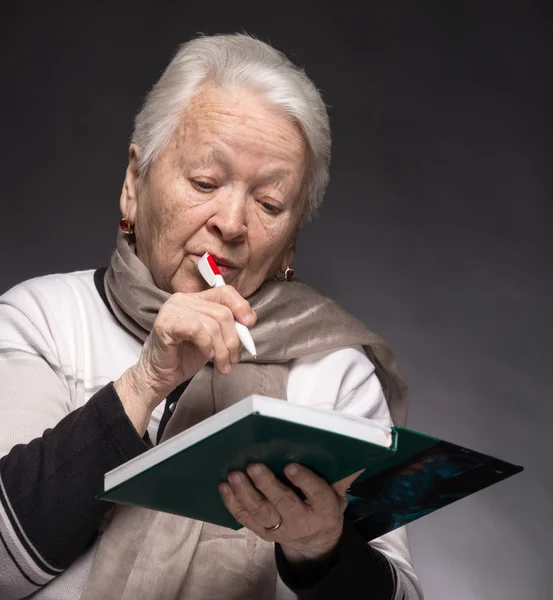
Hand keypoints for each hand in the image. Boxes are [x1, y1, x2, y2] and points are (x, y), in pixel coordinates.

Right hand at [114, 286, 255, 432]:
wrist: (159, 376)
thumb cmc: (184, 357)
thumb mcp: (214, 339)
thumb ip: (228, 327)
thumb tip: (248, 323)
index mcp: (196, 299)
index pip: (225, 292)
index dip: (241, 307)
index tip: (249, 325)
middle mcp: (183, 299)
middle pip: (223, 312)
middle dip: (233, 339)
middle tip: (233, 358)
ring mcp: (172, 309)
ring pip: (213, 325)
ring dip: (222, 350)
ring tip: (221, 364)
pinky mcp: (165, 322)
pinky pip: (198, 330)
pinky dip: (207, 346)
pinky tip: (206, 356)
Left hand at [219, 463, 363, 564]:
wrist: (315, 538)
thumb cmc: (324, 503)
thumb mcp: (338, 492)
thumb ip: (341, 475)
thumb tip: (357, 454)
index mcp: (325, 509)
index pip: (317, 495)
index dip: (305, 481)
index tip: (291, 465)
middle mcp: (302, 522)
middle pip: (283, 504)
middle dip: (267, 485)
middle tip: (254, 465)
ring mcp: (280, 529)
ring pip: (260, 512)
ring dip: (245, 493)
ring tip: (234, 474)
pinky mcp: (262, 532)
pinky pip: (245, 518)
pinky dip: (232, 503)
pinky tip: (225, 486)